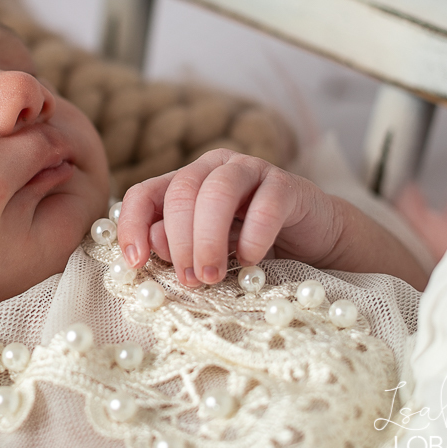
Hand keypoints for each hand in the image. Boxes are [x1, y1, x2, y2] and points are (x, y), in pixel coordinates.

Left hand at [118, 149, 344, 287]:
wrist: (313, 244)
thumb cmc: (250, 249)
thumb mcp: (205, 251)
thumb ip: (176, 246)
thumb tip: (150, 245)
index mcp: (185, 181)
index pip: (144, 193)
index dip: (133, 225)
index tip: (137, 263)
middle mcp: (213, 167)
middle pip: (180, 192)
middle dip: (179, 241)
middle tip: (189, 280)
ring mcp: (251, 170)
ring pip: (217, 192)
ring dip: (209, 238)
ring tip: (211, 276)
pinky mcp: (288, 185)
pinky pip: (266, 204)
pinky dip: (253, 236)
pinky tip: (249, 261)